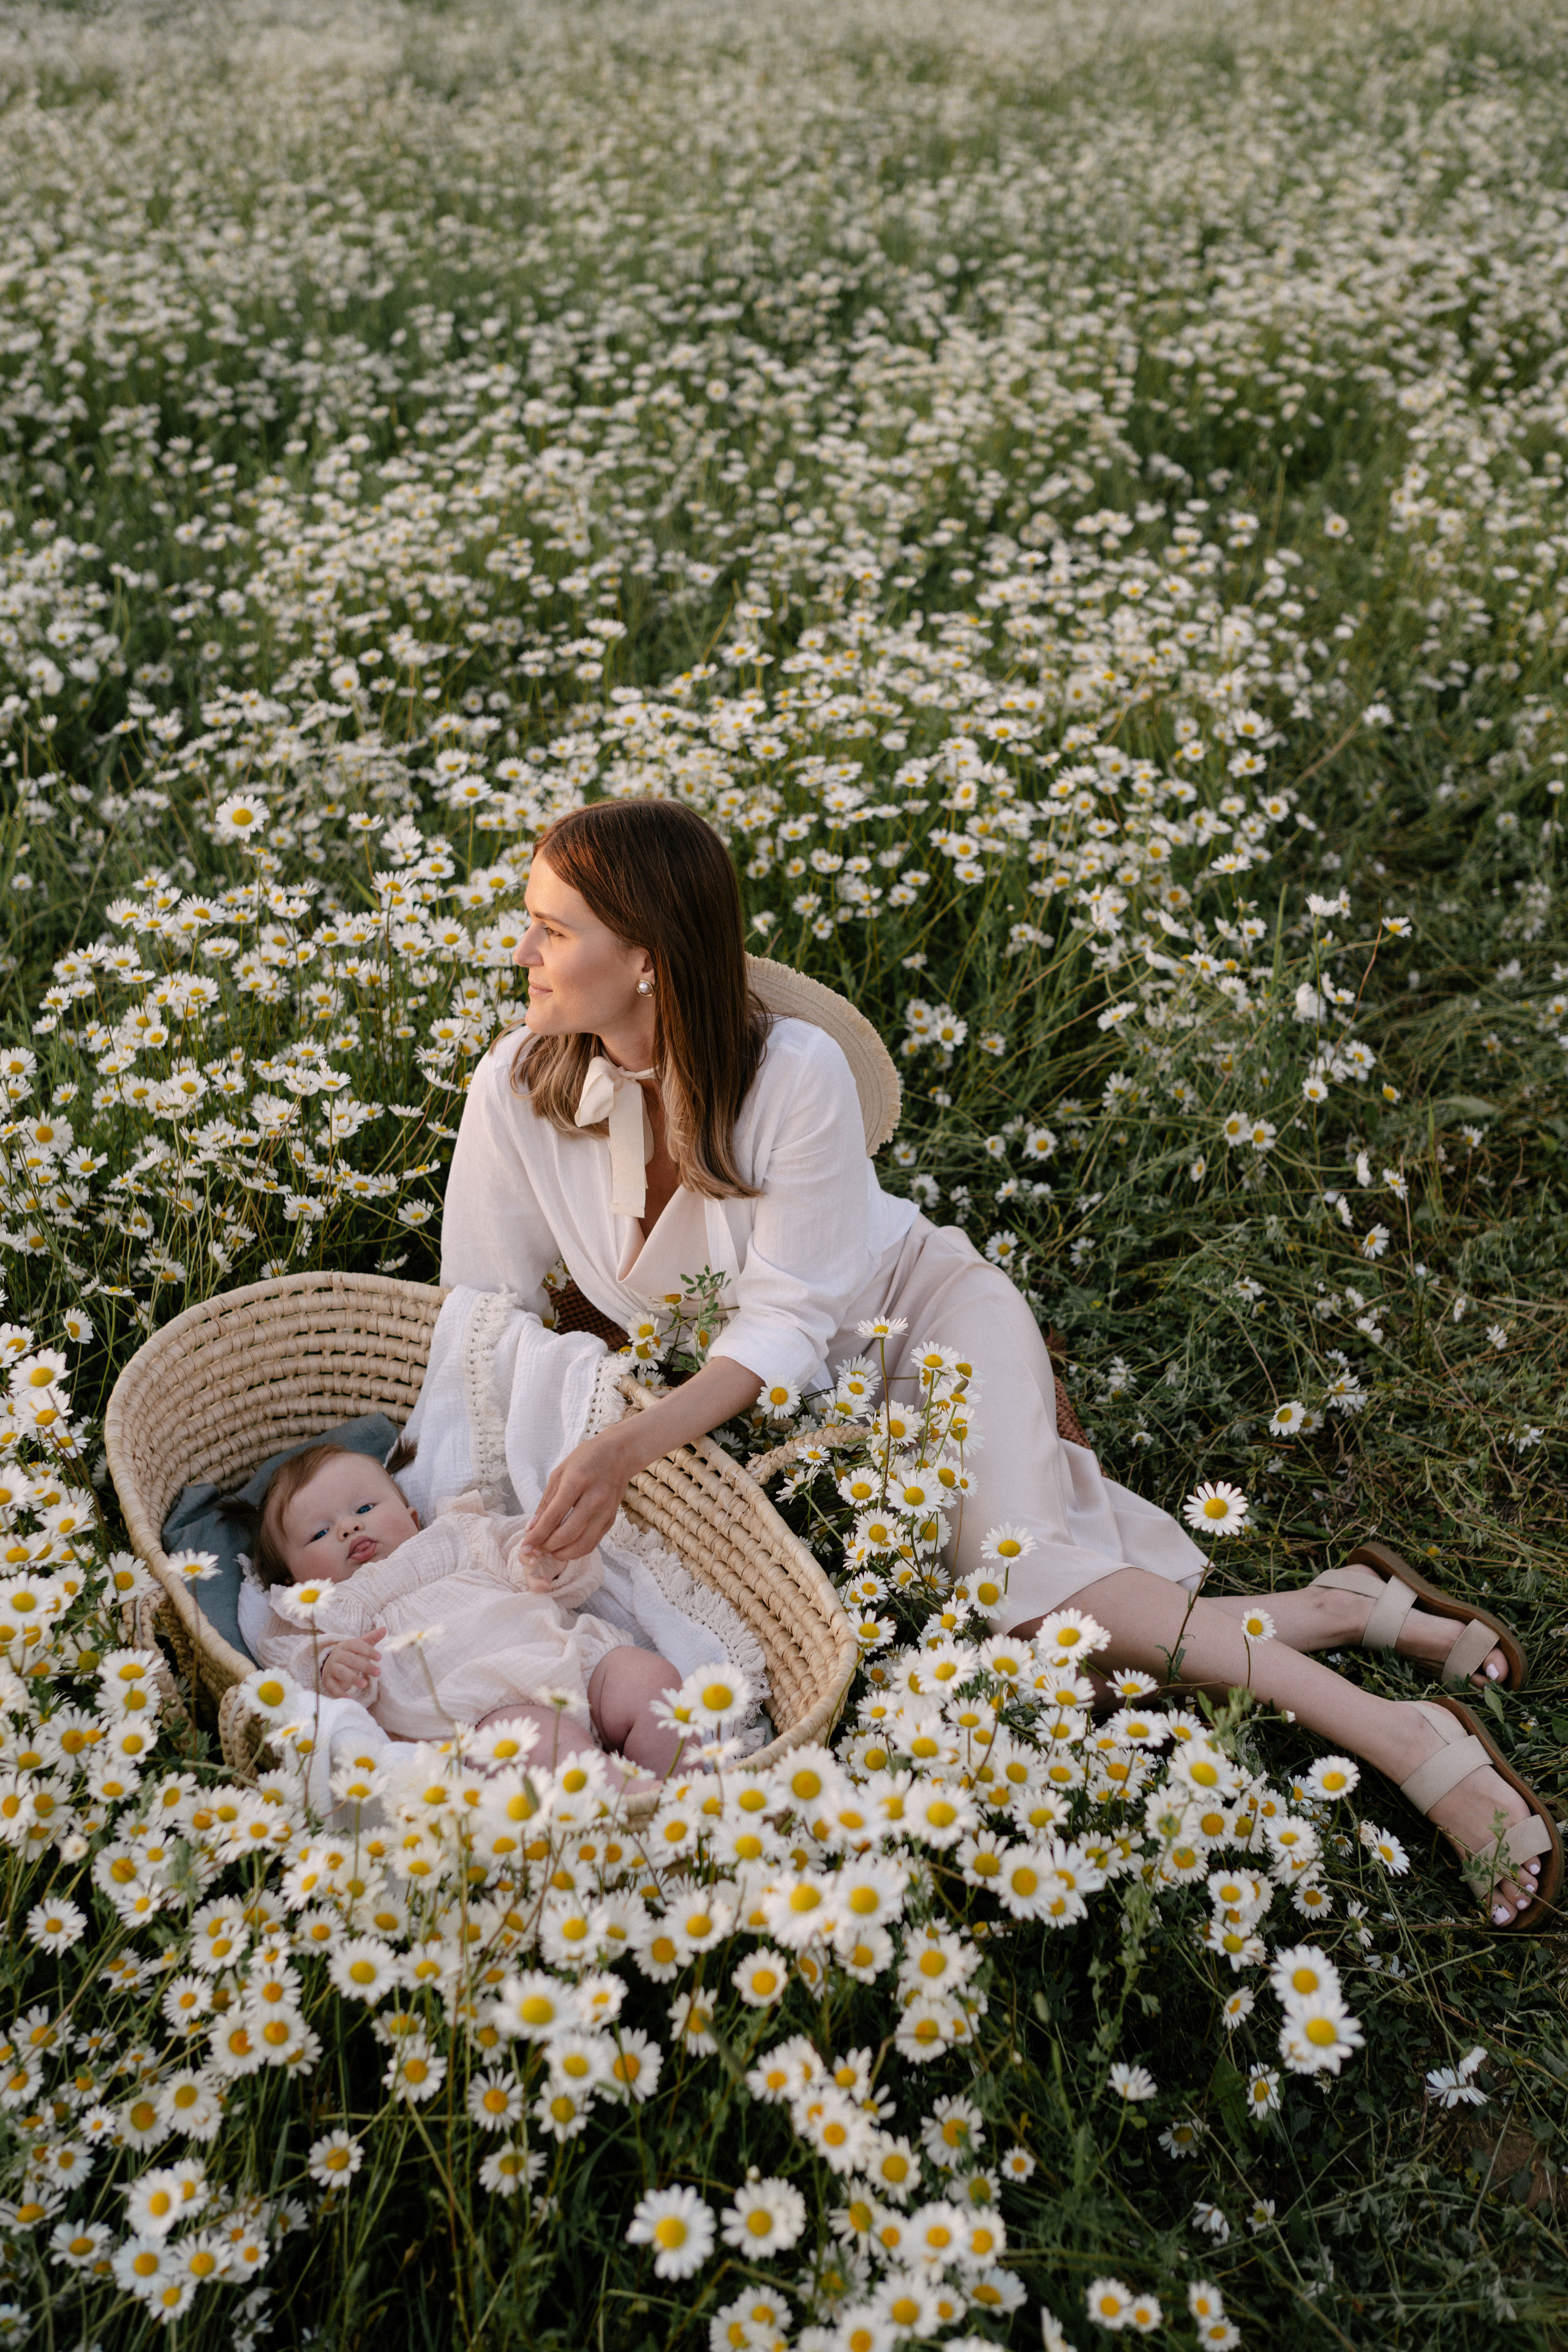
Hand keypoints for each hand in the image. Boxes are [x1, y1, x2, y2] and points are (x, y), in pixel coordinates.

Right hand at [321, 1629, 384, 1698]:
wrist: (331, 1666)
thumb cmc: (350, 1655)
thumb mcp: (360, 1646)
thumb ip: (371, 1638)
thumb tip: (384, 1628)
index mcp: (345, 1645)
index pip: (357, 1645)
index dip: (368, 1651)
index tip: (380, 1657)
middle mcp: (336, 1655)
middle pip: (350, 1659)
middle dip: (365, 1665)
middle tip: (378, 1672)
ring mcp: (331, 1668)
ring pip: (341, 1672)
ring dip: (353, 1678)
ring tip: (364, 1684)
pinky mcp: (327, 1681)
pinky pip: (332, 1687)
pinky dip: (339, 1693)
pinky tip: (349, 1698)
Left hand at [522, 1426, 640, 1561]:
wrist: (619, 1454)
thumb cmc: (585, 1459)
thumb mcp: (559, 1473)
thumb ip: (545, 1502)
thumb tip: (532, 1528)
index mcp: (577, 1481)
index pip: (553, 1516)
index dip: (537, 1535)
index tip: (525, 1547)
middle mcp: (594, 1498)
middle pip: (568, 1534)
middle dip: (547, 1546)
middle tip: (535, 1550)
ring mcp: (606, 1511)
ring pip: (582, 1544)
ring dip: (562, 1554)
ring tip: (548, 1552)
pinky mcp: (611, 1519)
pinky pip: (593, 1543)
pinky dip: (576, 1551)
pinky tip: (564, 1548)